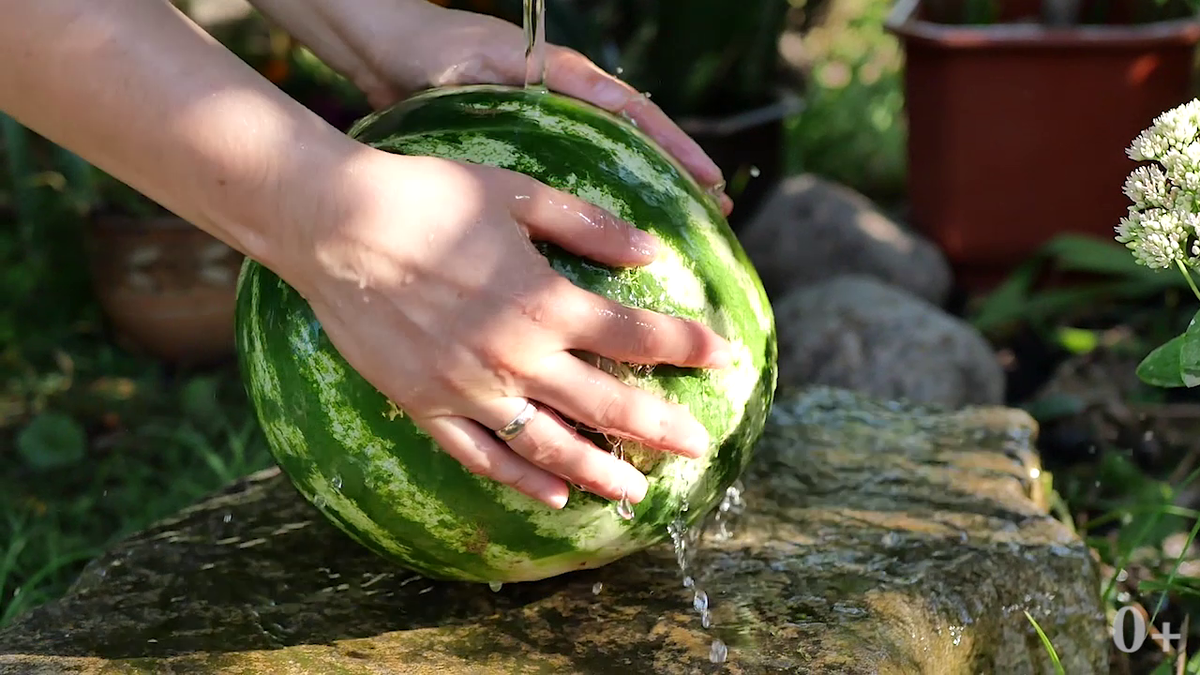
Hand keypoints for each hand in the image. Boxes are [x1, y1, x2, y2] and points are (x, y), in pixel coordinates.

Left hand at [245, 0, 732, 213]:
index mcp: (562, 80)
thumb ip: (537, 85)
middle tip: (717, 212)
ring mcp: (545, 127)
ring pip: (608, 166)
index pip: (633, 114)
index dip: (674, 148)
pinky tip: (613, 245)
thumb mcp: (482, 68)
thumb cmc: (431, 55)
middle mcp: (563, 103)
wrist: (384, 53)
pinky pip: (570, 184)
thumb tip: (606, 104)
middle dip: (676, 174)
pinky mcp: (521, 152)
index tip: (709, 180)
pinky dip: (597, 210)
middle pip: (634, 141)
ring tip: (682, 233)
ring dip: (645, 197)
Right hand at [286, 150, 731, 508]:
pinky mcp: (426, 405)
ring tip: (638, 491)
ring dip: (600, 471)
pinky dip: (522, 480)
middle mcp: (515, 357)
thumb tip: (652, 252)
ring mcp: (470, 389)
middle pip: (606, 405)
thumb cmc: (429, 197)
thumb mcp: (518, 195)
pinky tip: (554, 494)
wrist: (335, 225)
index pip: (636, 335)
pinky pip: (482, 457)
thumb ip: (589, 227)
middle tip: (700, 446)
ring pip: (550, 447)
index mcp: (545, 302)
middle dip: (661, 427)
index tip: (725, 356)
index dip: (688, 346)